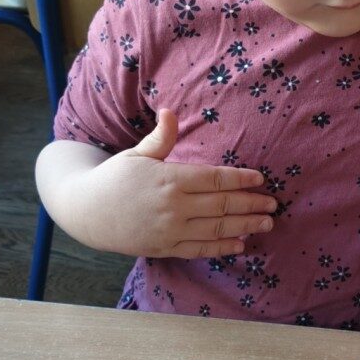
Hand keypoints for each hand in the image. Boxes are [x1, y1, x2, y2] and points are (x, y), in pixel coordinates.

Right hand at [71, 109, 277, 258]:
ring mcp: (170, 230)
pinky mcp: (166, 248)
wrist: (87, 212)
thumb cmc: (115, 178)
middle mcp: (173, 206)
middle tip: (273, 203)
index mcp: (169, 178)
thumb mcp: (137, 154)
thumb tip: (170, 110)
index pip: (215, 179)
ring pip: (217, 229)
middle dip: (251, 204)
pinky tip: (241, 243)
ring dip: (245, 226)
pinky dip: (223, 247)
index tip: (260, 179)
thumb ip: (161, 138)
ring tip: (267, 222)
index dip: (241, 179)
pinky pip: (201, 249)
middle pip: (222, 205)